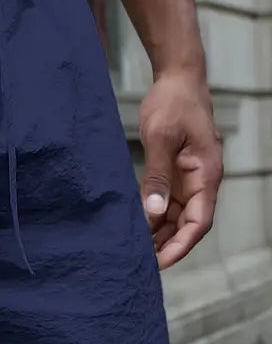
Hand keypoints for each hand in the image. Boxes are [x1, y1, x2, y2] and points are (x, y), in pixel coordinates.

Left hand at [139, 71, 222, 268]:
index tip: (160, 262)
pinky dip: (155, 218)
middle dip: (168, 246)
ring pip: (178, 216)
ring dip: (161, 235)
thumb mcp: (161, 137)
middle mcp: (202, 181)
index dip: (181, 245)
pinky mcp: (177, 173)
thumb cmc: (173, 103)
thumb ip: (157, 175)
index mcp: (207, 174)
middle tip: (142, 264)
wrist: (177, 79)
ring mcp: (190, 178)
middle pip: (189, 224)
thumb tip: (153, 211)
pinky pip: (169, 203)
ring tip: (137, 252)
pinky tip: (138, 228)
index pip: (199, 222)